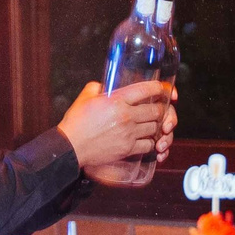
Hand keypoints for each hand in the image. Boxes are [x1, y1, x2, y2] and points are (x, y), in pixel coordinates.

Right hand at [58, 80, 175, 179]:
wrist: (71, 147)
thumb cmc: (76, 122)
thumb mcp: (85, 97)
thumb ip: (97, 87)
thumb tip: (105, 85)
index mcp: (117, 100)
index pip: (147, 90)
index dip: (159, 88)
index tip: (164, 89)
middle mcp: (127, 116)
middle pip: (156, 111)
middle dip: (160, 108)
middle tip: (158, 108)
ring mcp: (129, 134)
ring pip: (154, 128)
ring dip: (155, 125)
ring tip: (151, 123)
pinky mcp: (127, 149)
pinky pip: (148, 145)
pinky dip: (149, 142)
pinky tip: (145, 139)